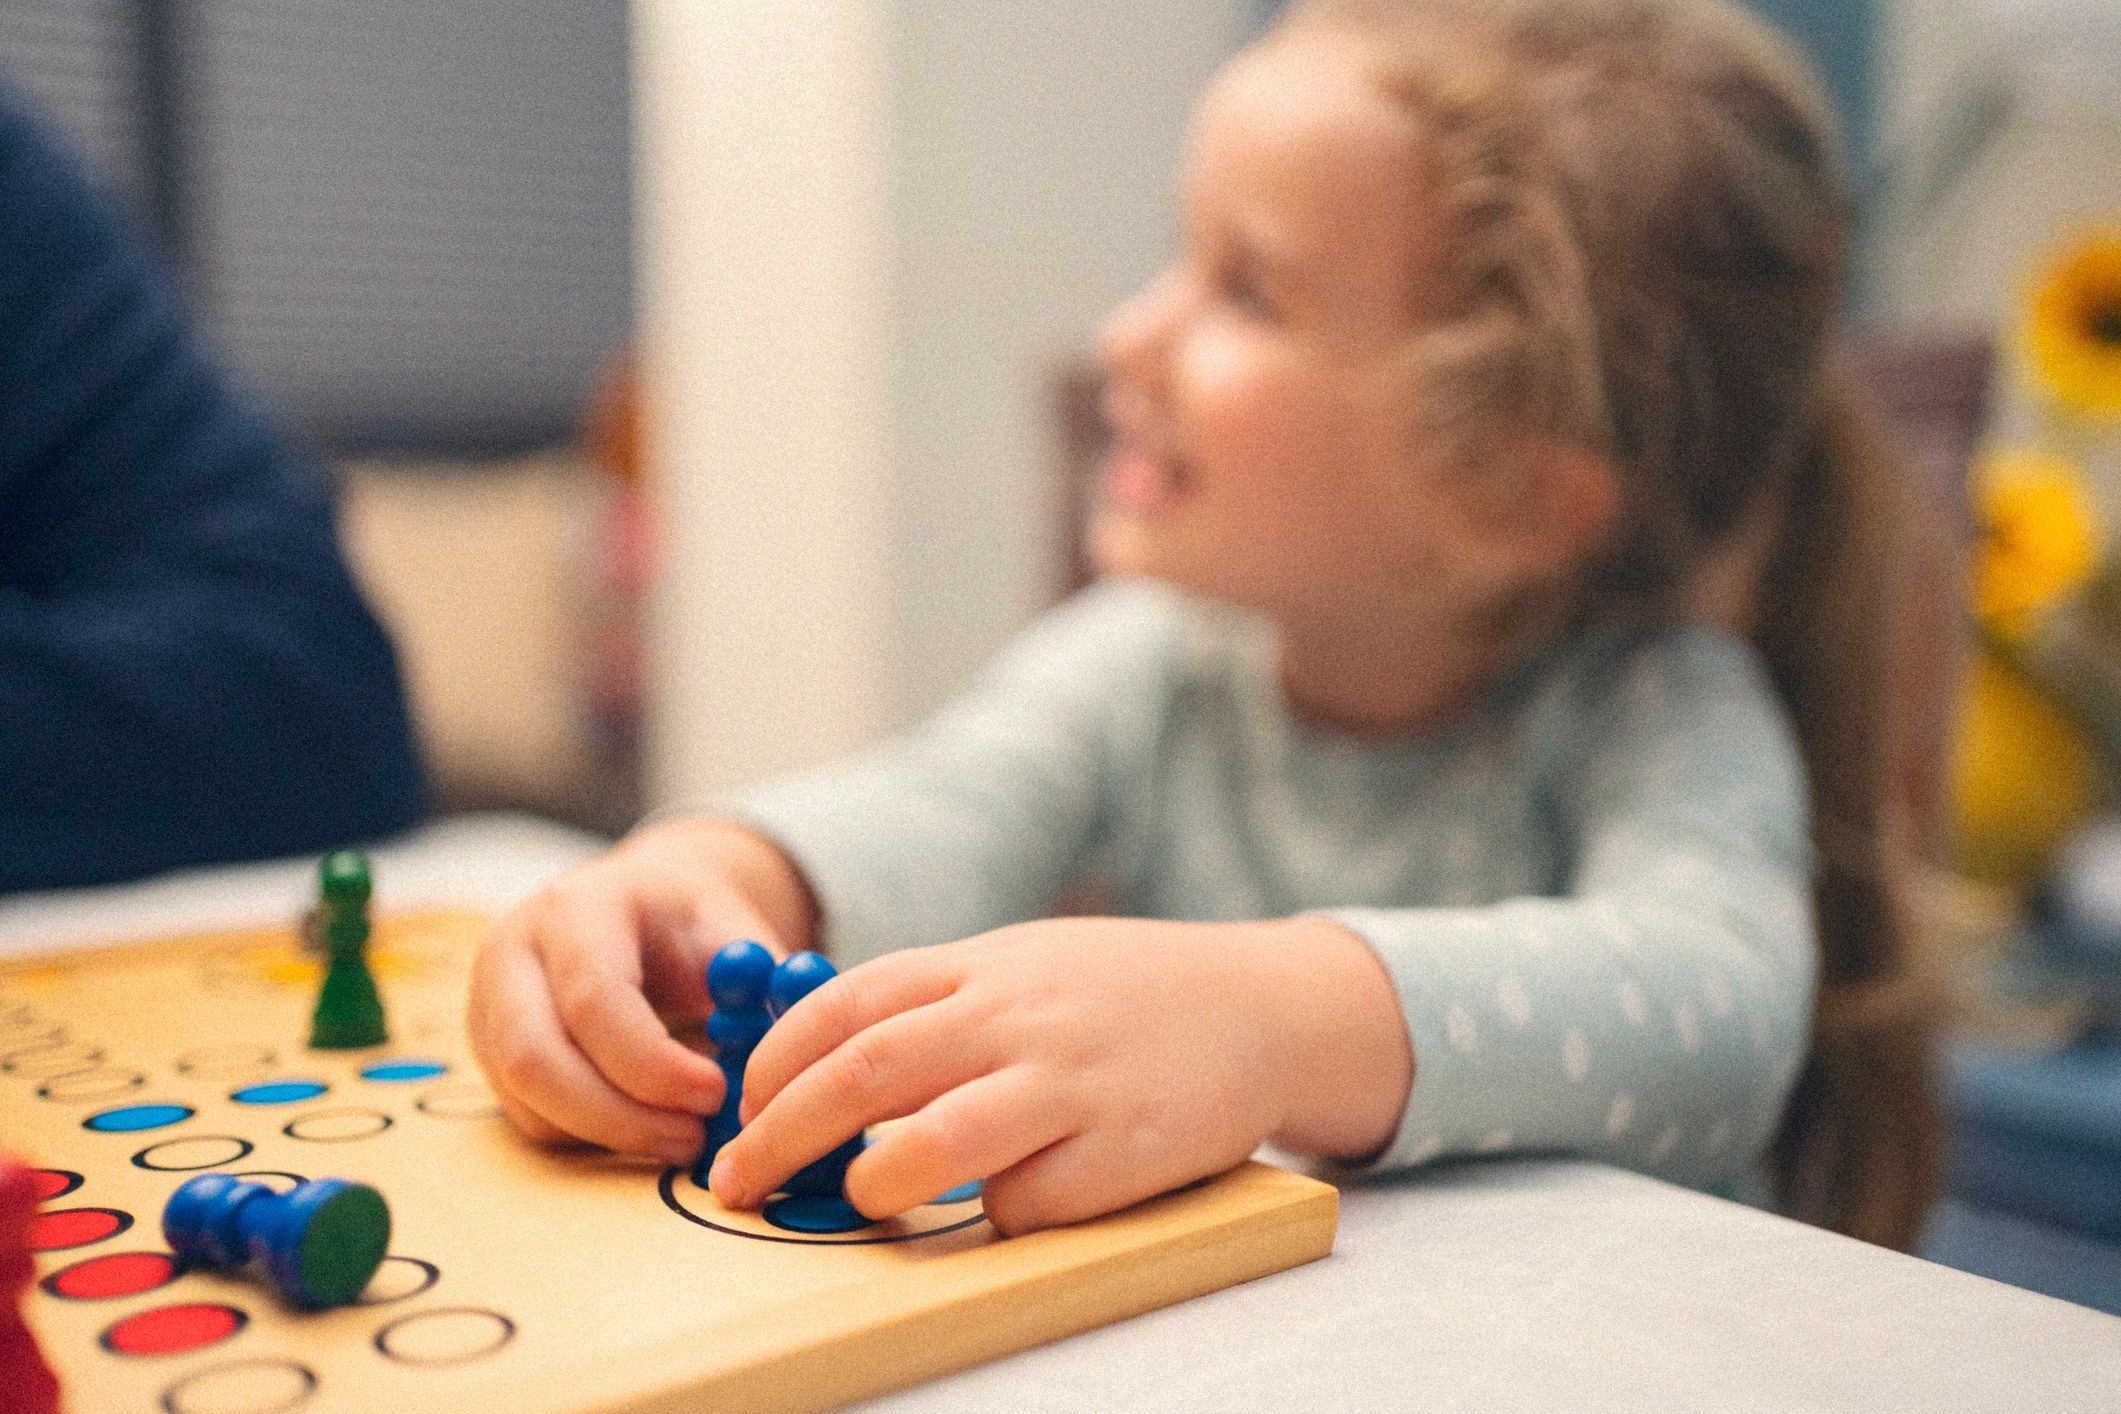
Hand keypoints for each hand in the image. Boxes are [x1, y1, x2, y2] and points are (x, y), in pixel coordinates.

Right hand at [467, 816, 815, 1164]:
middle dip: (621, 1116)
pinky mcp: (487, 1049)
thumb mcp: (727, 923)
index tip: (717, 1094)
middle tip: (695, 1141)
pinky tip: (644, 1126)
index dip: (653, 1064)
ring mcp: (487, 1003)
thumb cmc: (685, 920)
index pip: (594, 1000)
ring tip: (682, 1139)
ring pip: (525, 1098)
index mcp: (576, 908)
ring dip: (606, 1135)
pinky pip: (526, 1115)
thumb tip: (795, 1035)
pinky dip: (587, 1136)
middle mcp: (513, 951)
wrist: (632, 905)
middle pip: (535, 1058)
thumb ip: (762, 973)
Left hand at [707, 916, 1411, 1234]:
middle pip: (865, 1072)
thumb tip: (817, 1062)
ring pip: (936, 1140)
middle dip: (782, 1134)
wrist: (1262, 1004)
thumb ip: (936, 1001)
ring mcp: (1070, 1081)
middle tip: (739, 1181)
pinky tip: (1003, 1207)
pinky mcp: (1122, 1147)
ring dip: (875, 1181)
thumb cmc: (1122, 994)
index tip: (740, 1111)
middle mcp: (1016, 1014)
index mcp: (984, 964)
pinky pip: (1030, 1199)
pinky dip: (997, 1214)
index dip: (774, 1064)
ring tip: (859, 1199)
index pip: (845, 1004)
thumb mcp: (1025, 963)